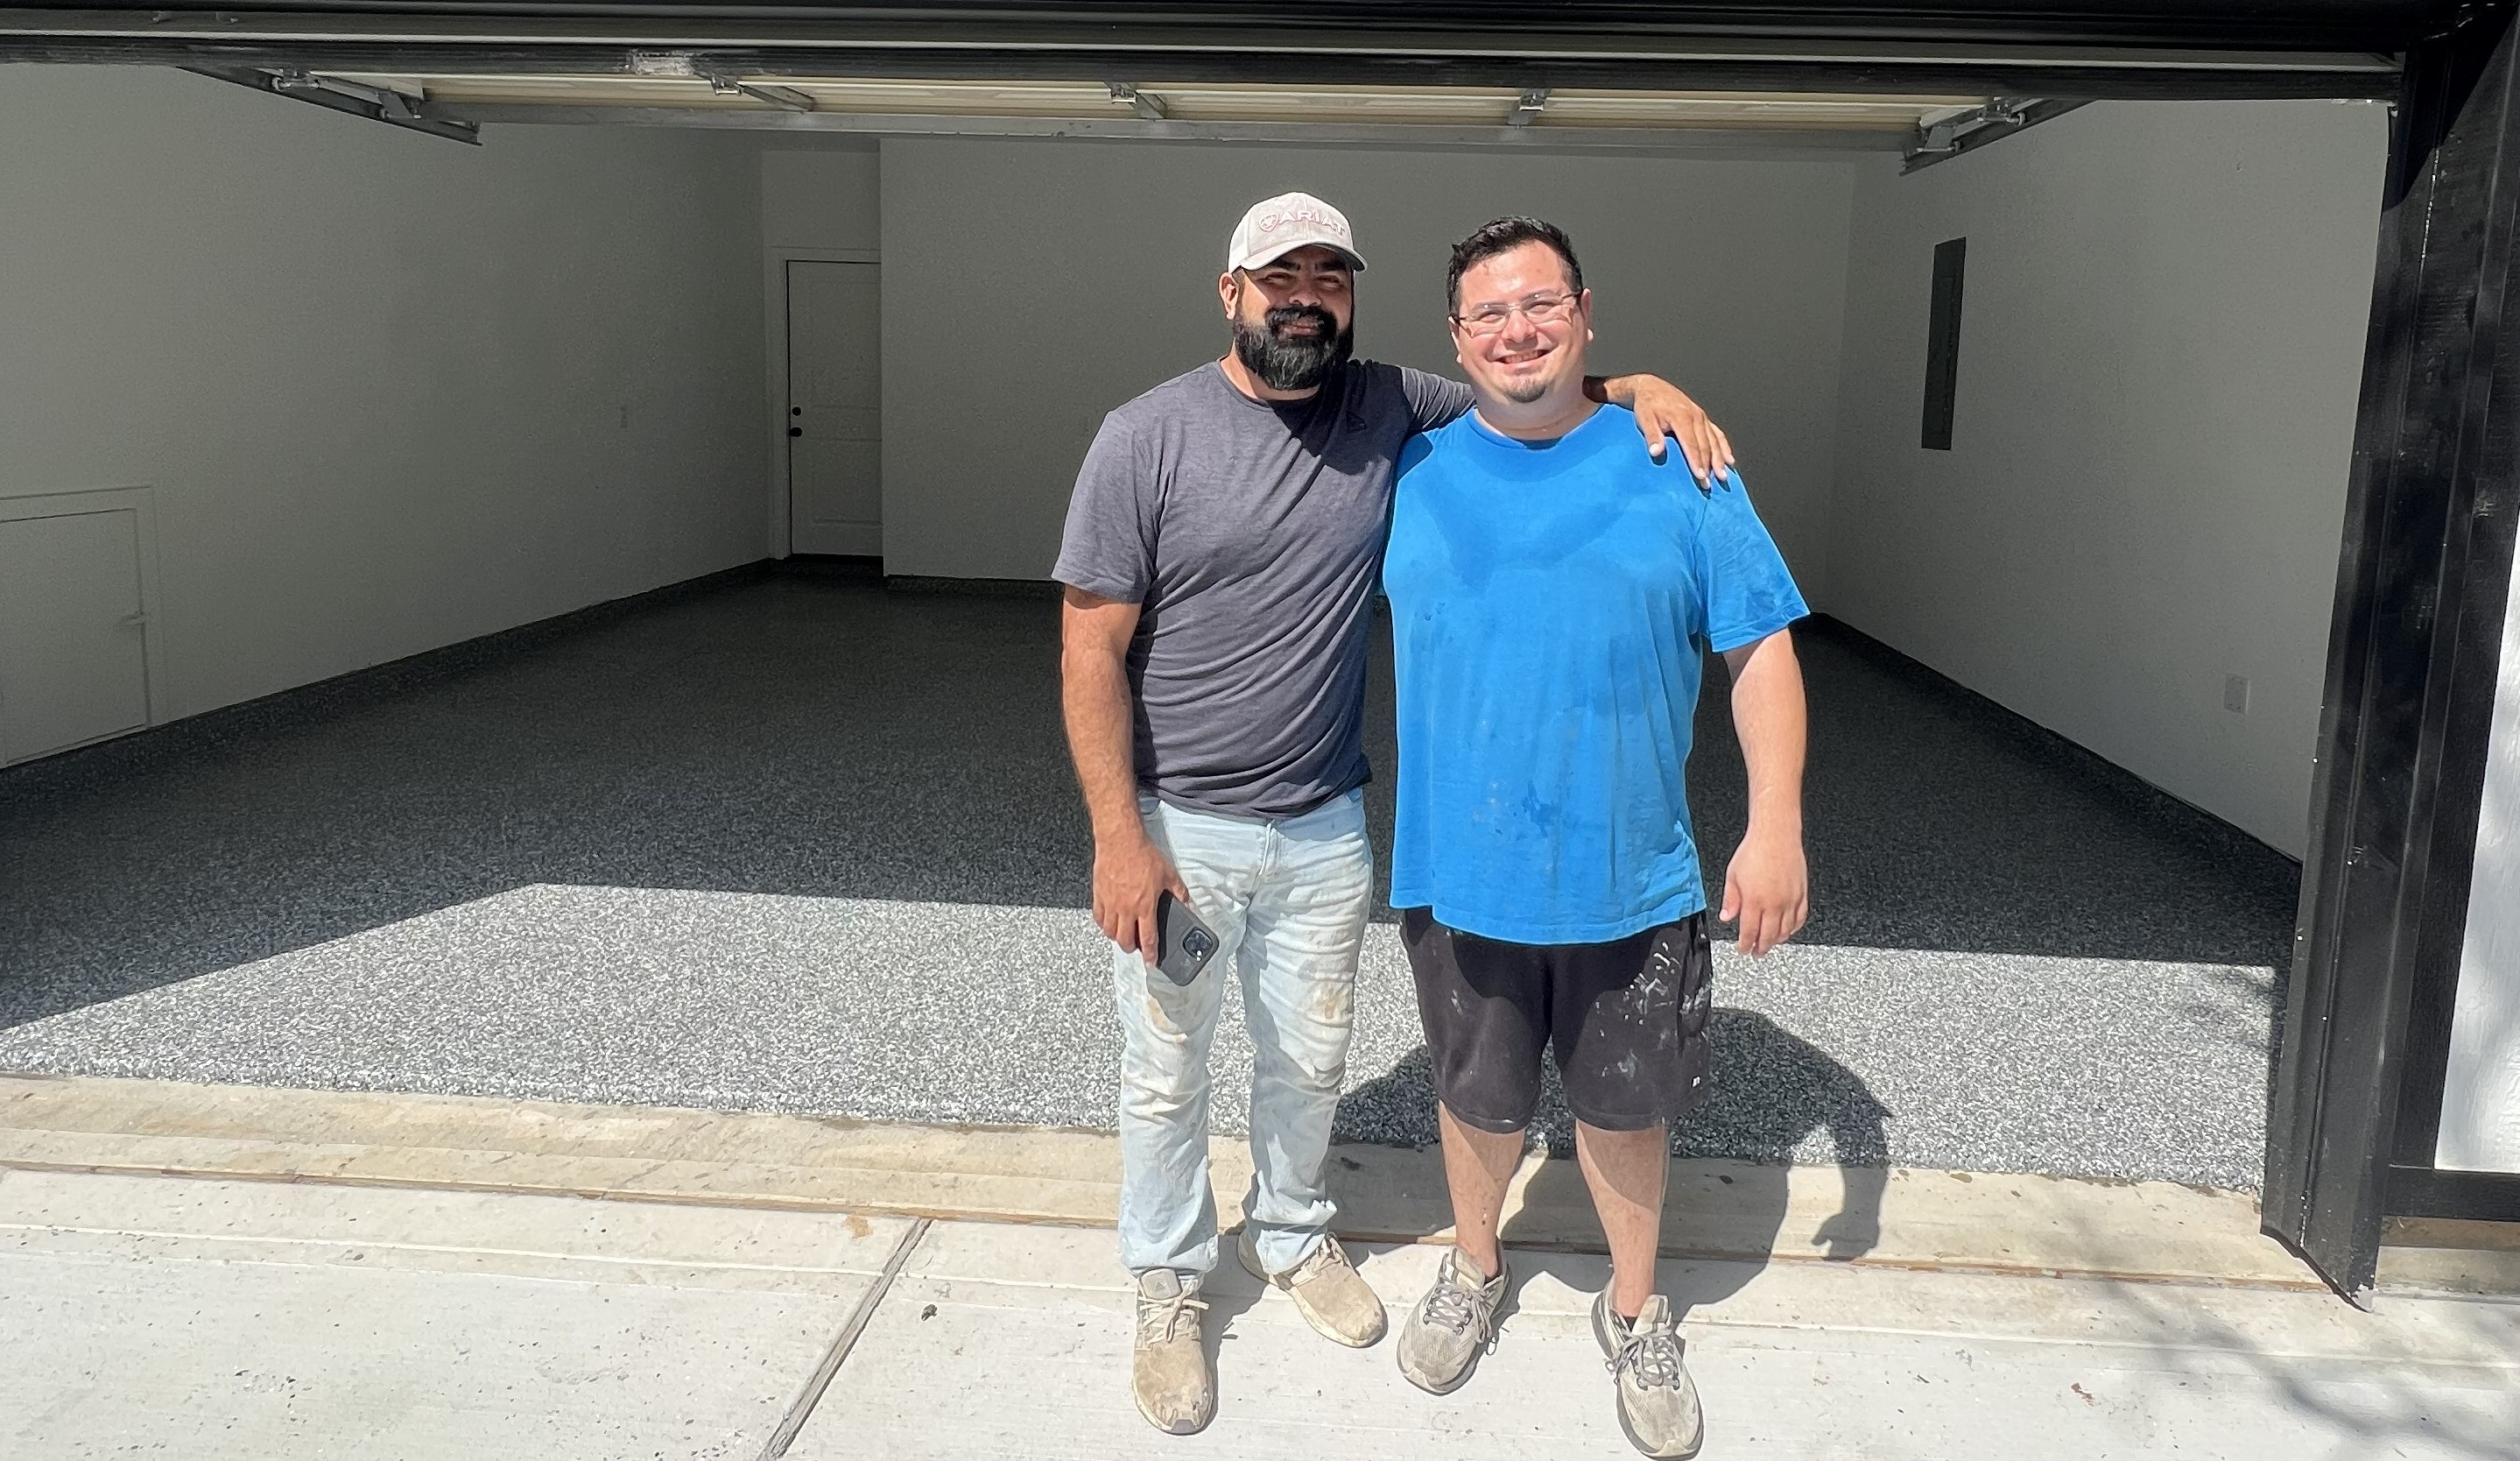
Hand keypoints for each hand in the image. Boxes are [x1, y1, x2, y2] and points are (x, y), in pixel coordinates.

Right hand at [1092, 830, 1190, 958]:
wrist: (1121, 840)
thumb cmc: (1143, 855)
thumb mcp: (1168, 873)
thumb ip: (1179, 892)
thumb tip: (1188, 903)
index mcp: (1145, 906)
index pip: (1148, 938)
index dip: (1150, 954)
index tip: (1150, 962)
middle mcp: (1126, 908)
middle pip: (1125, 940)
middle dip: (1131, 948)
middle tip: (1135, 947)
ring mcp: (1110, 903)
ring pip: (1110, 932)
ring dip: (1117, 937)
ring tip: (1122, 934)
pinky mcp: (1099, 895)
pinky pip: (1098, 917)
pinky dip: (1103, 924)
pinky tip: (1108, 922)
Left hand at [1626, 378, 1734, 484]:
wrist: (1650, 387)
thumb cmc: (1646, 404)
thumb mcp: (1644, 418)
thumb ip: (1652, 436)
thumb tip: (1656, 452)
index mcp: (1682, 417)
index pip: (1692, 444)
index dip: (1697, 462)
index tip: (1700, 477)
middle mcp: (1695, 416)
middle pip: (1706, 445)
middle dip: (1709, 466)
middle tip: (1709, 484)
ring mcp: (1701, 416)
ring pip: (1714, 440)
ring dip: (1720, 459)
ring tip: (1723, 476)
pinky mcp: (1702, 417)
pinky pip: (1717, 433)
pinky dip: (1724, 447)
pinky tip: (1729, 460)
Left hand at [1718, 825, 1806, 956]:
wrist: (1776, 835)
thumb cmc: (1754, 851)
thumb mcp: (1733, 876)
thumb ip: (1730, 900)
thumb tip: (1726, 917)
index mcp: (1754, 900)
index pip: (1749, 932)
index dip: (1745, 944)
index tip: (1743, 949)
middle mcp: (1774, 903)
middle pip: (1768, 936)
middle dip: (1761, 948)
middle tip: (1756, 952)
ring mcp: (1790, 900)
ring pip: (1786, 930)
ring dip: (1777, 940)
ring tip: (1770, 943)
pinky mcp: (1802, 894)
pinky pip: (1800, 918)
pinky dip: (1794, 928)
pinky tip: (1788, 930)